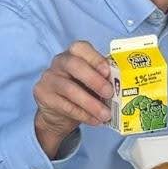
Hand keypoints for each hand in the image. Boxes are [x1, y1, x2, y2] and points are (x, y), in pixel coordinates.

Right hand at [32, 40, 113, 157]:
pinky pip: (65, 105)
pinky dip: (83, 115)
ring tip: (106, 115)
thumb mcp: (94, 82)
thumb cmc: (83, 90)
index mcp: (74, 54)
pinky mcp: (42, 94)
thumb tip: (125, 88)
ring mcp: (49, 77)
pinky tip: (96, 121)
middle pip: (73, 65)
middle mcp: (60, 62)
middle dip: (94, 80)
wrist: (59, 112)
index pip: (81, 48)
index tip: (108, 71)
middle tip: (109, 93)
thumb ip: (105, 80)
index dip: (95, 58)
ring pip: (69, 89)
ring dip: (91, 104)